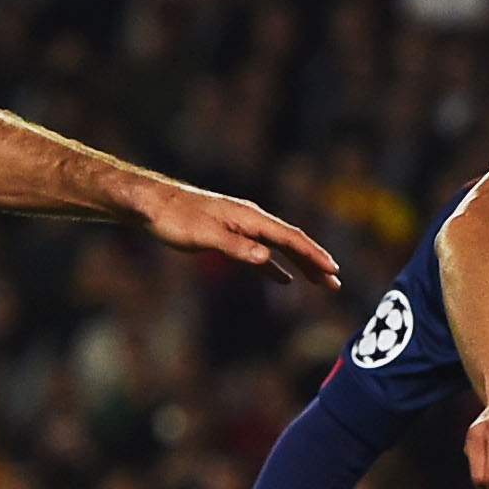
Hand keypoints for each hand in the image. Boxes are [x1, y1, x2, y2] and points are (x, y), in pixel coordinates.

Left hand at [136, 180, 339, 291]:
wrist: (152, 204)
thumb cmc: (176, 218)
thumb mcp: (205, 236)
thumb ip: (237, 247)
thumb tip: (267, 257)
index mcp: (250, 218)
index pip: (290, 238)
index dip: (313, 255)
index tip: (333, 271)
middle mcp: (251, 220)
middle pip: (291, 242)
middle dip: (315, 263)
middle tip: (335, 283)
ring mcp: (242, 227)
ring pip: (280, 248)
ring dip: (300, 265)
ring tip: (319, 282)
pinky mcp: (230, 235)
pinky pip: (262, 253)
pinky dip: (276, 266)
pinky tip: (284, 279)